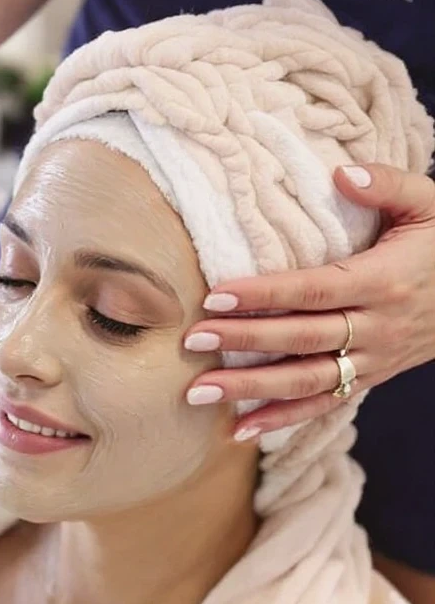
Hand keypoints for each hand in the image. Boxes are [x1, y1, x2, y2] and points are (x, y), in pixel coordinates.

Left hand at [183, 164, 434, 440]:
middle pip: (300, 340)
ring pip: (304, 381)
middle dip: (243, 341)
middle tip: (192, 340)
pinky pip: (321, 405)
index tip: (217, 295)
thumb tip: (341, 173)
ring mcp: (371, 361)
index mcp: (383, 281)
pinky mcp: (368, 380)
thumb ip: (388, 184)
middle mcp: (376, 328)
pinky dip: (280, 420)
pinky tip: (239, 430)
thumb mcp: (431, 204)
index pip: (313, 291)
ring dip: (250, 390)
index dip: (264, 295)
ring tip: (199, 393)